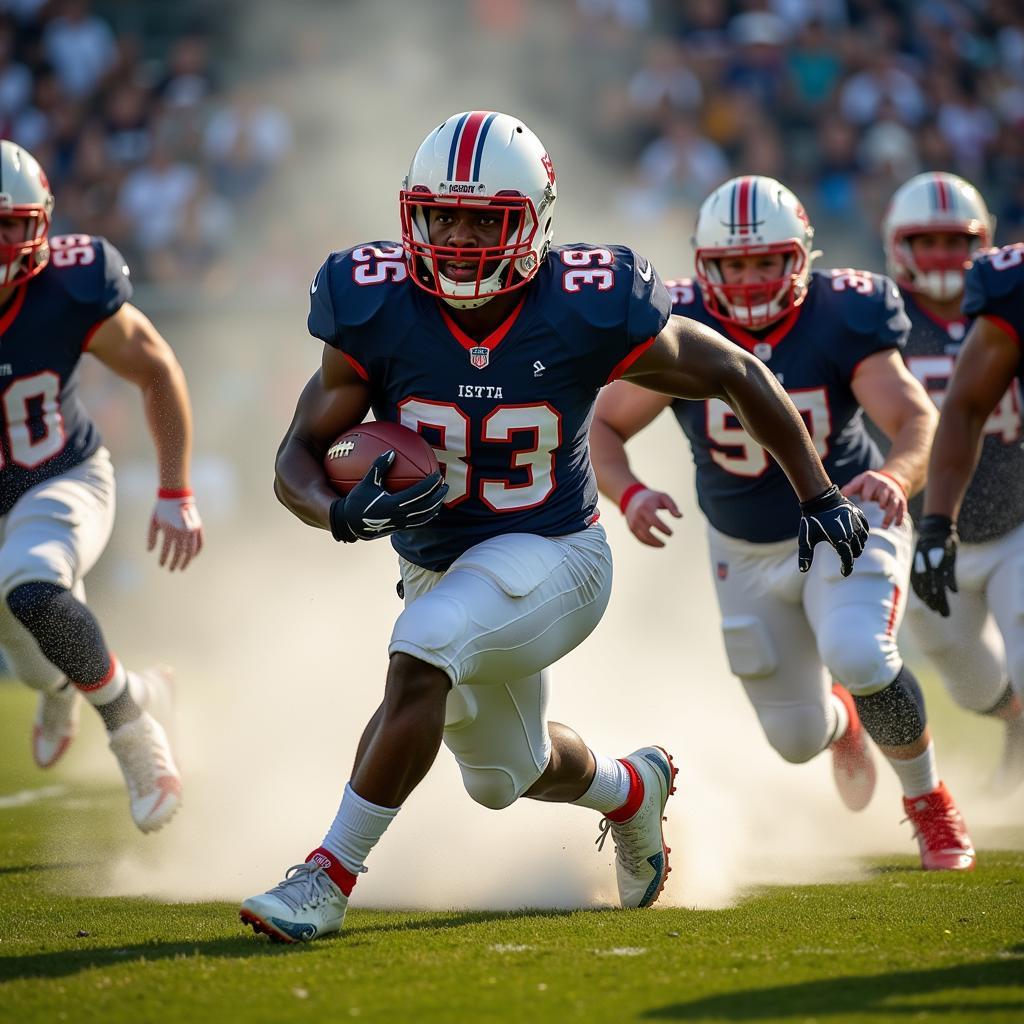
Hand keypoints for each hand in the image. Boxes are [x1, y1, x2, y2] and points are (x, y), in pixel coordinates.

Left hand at [148, 490, 203, 571]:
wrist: (176, 495)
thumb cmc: (162, 508)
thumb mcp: (153, 521)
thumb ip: (151, 537)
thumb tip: (150, 551)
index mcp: (169, 530)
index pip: (166, 550)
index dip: (163, 559)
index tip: (161, 565)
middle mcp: (181, 532)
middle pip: (179, 553)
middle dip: (175, 563)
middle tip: (171, 569)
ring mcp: (191, 530)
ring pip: (190, 550)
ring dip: (186, 560)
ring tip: (182, 567)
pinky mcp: (198, 527)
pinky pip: (200, 543)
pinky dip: (196, 551)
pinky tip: (192, 557)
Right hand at [330, 450, 447, 541]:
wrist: (350, 524)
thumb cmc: (356, 501)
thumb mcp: (366, 482)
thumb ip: (379, 467)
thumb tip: (391, 452)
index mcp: (394, 504)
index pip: (419, 494)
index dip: (430, 485)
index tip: (438, 475)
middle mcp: (400, 516)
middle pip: (426, 506)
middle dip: (438, 495)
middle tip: (445, 484)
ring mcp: (401, 524)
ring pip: (425, 516)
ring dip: (436, 506)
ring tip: (441, 496)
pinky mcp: (400, 529)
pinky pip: (418, 522)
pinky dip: (427, 515)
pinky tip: (431, 509)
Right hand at [622, 486, 681, 547]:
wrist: (632, 498)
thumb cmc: (652, 498)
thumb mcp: (663, 497)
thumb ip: (673, 506)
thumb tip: (680, 516)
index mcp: (645, 508)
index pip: (654, 521)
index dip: (663, 529)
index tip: (671, 533)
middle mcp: (638, 516)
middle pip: (646, 532)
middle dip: (656, 540)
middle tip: (665, 544)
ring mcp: (633, 523)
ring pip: (642, 537)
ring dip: (652, 543)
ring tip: (662, 545)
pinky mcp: (631, 528)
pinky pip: (639, 538)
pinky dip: (647, 543)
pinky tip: (656, 544)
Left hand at [797, 484, 868, 576]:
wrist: (819, 498)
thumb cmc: (811, 520)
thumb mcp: (806, 539)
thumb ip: (805, 555)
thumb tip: (803, 570)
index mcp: (840, 541)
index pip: (848, 560)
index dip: (847, 568)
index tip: (844, 572)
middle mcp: (852, 533)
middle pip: (857, 551)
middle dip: (851, 556)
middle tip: (846, 558)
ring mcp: (857, 524)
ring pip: (863, 540)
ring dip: (858, 546)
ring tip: (851, 548)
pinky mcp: (859, 515)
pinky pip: (865, 528)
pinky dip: (863, 534)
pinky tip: (858, 536)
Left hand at [841, 470, 906, 528]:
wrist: (888, 479)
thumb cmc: (868, 483)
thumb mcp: (858, 482)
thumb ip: (849, 489)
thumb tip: (838, 497)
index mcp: (872, 480)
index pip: (869, 491)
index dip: (866, 497)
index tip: (864, 502)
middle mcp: (884, 486)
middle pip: (883, 496)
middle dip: (881, 504)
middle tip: (877, 511)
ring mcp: (893, 493)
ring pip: (893, 504)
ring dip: (890, 515)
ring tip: (884, 526)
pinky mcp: (901, 500)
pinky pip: (902, 509)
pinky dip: (900, 517)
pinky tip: (896, 525)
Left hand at [910, 514, 957, 616]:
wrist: (934, 529)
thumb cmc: (929, 547)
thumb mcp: (922, 560)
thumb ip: (923, 574)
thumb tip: (927, 587)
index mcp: (916, 570)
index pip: (919, 589)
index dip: (926, 599)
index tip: (933, 609)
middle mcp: (924, 568)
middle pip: (929, 590)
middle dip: (936, 604)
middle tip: (944, 615)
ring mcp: (935, 564)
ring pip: (938, 585)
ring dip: (943, 599)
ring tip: (947, 610)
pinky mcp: (946, 558)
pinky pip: (948, 572)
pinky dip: (951, 581)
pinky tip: (954, 591)